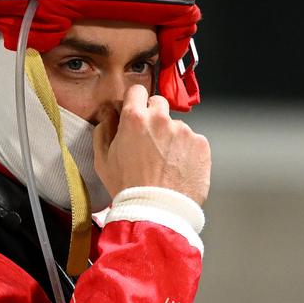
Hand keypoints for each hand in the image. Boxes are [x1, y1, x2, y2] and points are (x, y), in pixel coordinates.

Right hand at [93, 84, 210, 205]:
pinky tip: (178, 168)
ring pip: (176, 126)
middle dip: (154, 117)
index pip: (137, 91)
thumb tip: (107, 114)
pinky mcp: (200, 144)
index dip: (135, 101)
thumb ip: (104, 129)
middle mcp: (161, 119)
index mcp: (134, 119)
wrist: (157, 211)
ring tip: (165, 163)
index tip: (136, 110)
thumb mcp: (103, 160)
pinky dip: (187, 152)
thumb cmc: (128, 189)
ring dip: (171, 138)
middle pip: (159, 103)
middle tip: (150, 141)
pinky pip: (193, 141)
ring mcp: (183, 131)